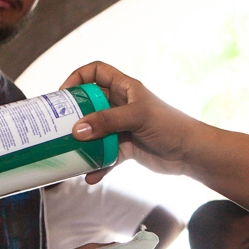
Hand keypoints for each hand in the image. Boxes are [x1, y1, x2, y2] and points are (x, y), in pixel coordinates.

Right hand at [64, 62, 205, 177]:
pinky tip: (89, 176)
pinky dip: (97, 165)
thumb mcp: (137, 117)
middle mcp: (121, 105)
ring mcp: (122, 127)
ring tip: (66, 152)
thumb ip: (107, 121)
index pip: (96, 72)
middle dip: (73, 114)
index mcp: (125, 88)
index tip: (63, 94)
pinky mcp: (125, 148)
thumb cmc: (170, 125)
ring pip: (94, 132)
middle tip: (56, 126)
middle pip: (89, 104)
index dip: (78, 78)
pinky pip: (104, 155)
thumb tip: (77, 130)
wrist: (191, 153)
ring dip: (82, 143)